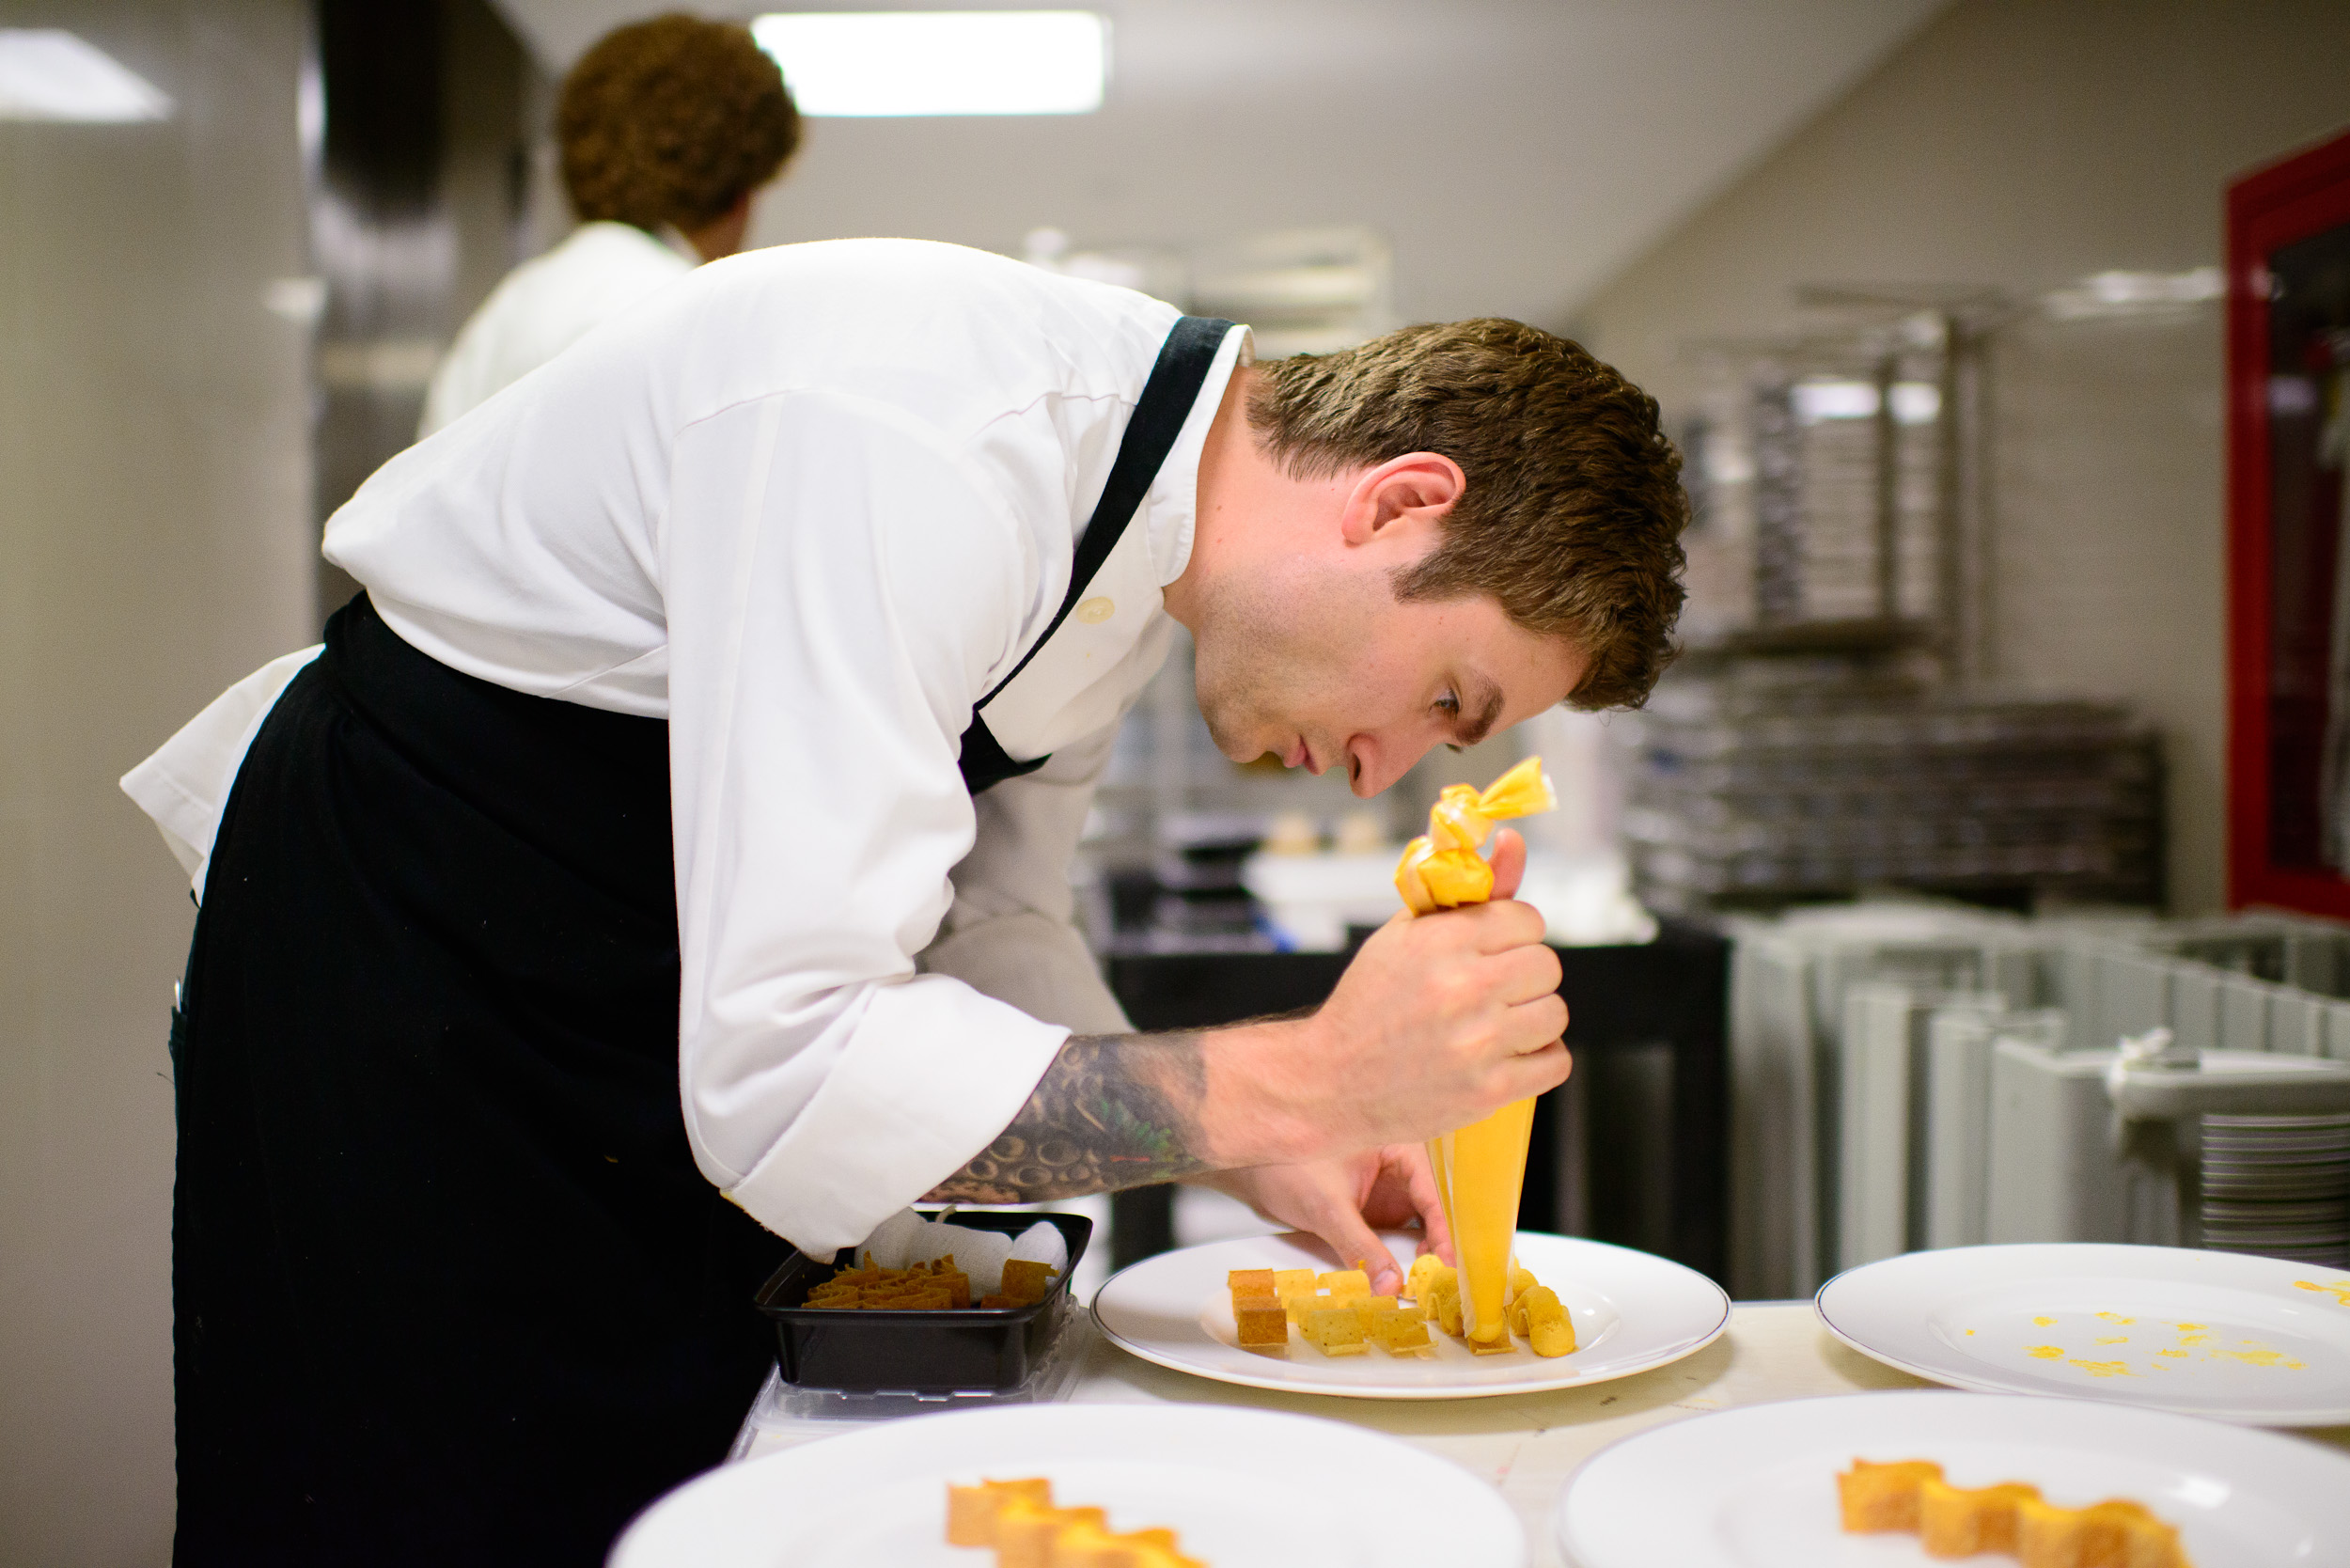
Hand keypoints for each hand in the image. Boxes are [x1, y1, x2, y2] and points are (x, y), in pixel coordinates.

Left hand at [1195, 1144, 1453, 1296]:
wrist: (1246, 1168)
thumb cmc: (1284, 1163)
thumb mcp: (1328, 1208)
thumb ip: (1361, 1248)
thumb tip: (1389, 1285)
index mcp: (1396, 1147)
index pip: (1433, 1191)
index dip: (1444, 1230)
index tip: (1448, 1265)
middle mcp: (1396, 1167)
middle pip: (1430, 1211)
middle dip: (1436, 1246)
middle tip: (1439, 1283)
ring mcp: (1385, 1189)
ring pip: (1413, 1226)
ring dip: (1417, 1254)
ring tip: (1422, 1285)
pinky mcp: (1372, 1209)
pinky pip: (1392, 1235)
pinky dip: (1396, 1256)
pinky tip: (1397, 1276)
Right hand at [1202, 828, 1569, 1165]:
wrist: (1331, 1081)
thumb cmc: (1370, 1003)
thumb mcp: (1407, 935)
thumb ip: (1469, 890)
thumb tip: (1515, 842)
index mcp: (1442, 941)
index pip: (1527, 921)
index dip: (1512, 935)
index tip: (1492, 951)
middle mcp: (1464, 987)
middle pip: (1547, 966)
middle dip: (1524, 976)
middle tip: (1493, 989)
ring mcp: (1479, 1041)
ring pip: (1555, 1013)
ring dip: (1533, 1018)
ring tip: (1497, 1024)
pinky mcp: (1488, 1089)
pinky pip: (1555, 1064)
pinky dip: (1539, 1060)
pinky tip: (1509, 1055)